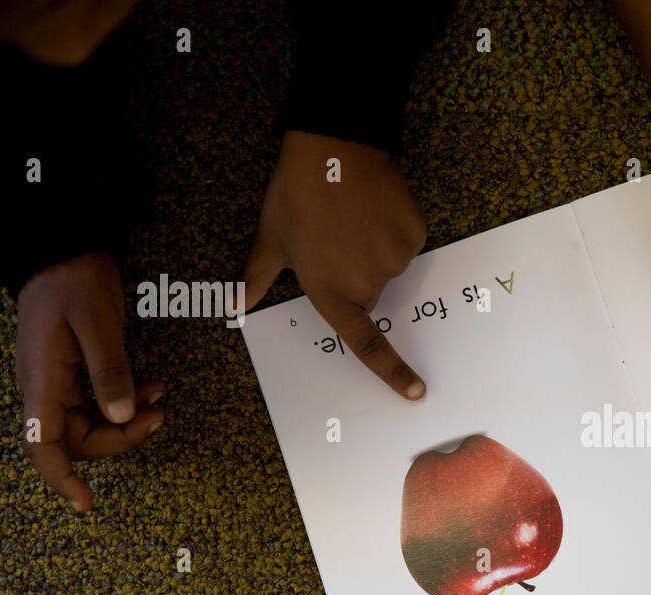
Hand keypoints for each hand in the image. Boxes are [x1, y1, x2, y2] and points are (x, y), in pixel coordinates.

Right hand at [15, 252, 164, 511]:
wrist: (64, 249)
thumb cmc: (73, 280)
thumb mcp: (97, 323)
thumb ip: (109, 372)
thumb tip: (120, 416)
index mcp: (42, 381)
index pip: (42, 445)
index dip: (62, 479)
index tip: (87, 502)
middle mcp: (46, 388)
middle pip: (79, 440)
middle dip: (121, 438)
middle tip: (159, 416)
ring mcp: (59, 381)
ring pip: (93, 423)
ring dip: (128, 419)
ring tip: (160, 396)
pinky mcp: (75, 373)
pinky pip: (99, 402)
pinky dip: (127, 401)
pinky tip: (151, 387)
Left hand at [243, 132, 428, 398]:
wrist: (335, 145)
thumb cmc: (296, 193)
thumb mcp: (270, 237)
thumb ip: (257, 277)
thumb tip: (235, 306)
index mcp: (331, 291)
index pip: (364, 342)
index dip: (392, 371)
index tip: (415, 392)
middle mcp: (366, 283)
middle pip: (369, 292)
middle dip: (354, 270)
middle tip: (334, 234)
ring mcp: (395, 260)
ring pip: (388, 265)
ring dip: (373, 247)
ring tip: (352, 214)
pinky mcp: (416, 236)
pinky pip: (406, 243)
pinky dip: (393, 229)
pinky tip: (374, 205)